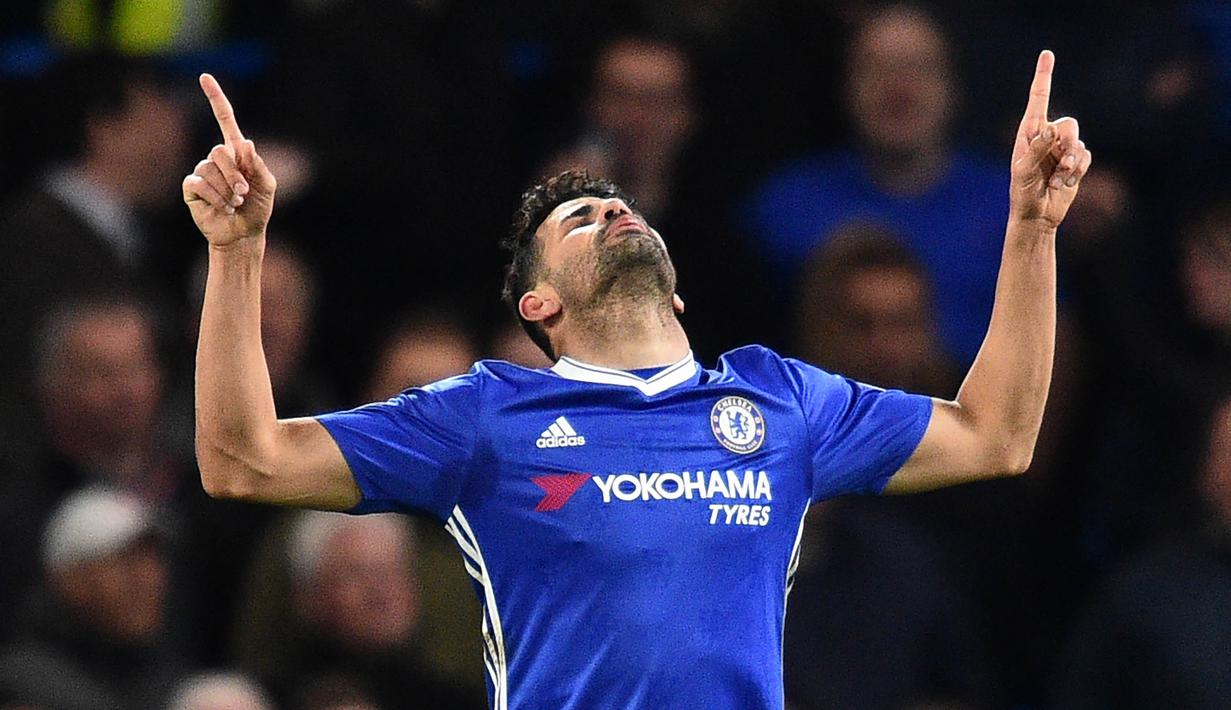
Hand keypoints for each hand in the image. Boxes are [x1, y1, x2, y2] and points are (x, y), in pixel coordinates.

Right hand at [182, 74, 276, 246]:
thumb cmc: (257, 209)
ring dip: (227, 191)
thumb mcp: (267, 186)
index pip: (224, 119)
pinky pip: (199, 184)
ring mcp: (202, 171)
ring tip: (234, 203)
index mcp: (236, 153)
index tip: (204, 77)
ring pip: (210, 170)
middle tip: (243, 192)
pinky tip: (222, 208)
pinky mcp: (191, 188)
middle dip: (235, 175)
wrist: (243, 234)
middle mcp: (216, 158)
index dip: (215, 98)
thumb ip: (258, 165)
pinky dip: (215, 198)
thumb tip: (245, 143)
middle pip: (219, 151)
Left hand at [1009, 51, 1092, 229]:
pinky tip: (1065, 183)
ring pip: (1079, 142)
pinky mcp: (1076, 162)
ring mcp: (1062, 149)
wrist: (1037, 214)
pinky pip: (1087, 156)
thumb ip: (1036, 149)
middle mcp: (1047, 137)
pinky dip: (1078, 171)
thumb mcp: (1023, 172)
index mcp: (1029, 133)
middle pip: (1069, 124)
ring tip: (1058, 179)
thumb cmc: (1023, 192)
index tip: (1047, 54)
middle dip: (1067, 144)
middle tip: (1058, 163)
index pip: (1038, 100)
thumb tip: (1051, 129)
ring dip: (1071, 162)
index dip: (1043, 77)